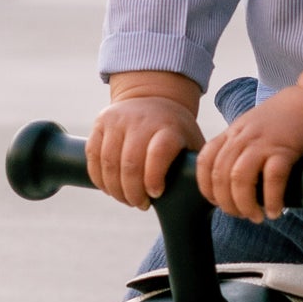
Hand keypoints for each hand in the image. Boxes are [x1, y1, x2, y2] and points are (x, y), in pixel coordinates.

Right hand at [87, 93, 203, 209]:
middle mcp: (141, 121)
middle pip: (129, 164)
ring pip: (108, 163)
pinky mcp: (100, 123)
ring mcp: (118, 120)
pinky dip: (99, 178)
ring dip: (115, 190)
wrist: (153, 97)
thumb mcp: (192, 142)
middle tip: (141, 204)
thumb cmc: (176, 131)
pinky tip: (110, 188)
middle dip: (133, 193)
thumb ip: (198, 165)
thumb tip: (209, 194)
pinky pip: (93, 156)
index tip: (156, 194)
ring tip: (127, 199)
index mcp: (168, 127)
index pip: (157, 154)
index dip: (153, 179)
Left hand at [196, 88, 302, 222]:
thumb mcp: (253, 128)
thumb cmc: (286, 121)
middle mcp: (243, 137)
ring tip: (256, 216)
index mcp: (232, 133)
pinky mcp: (286, 149)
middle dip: (227, 203)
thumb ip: (239, 148)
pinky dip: (272, 199)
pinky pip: (272, 178)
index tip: (218, 203)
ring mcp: (263, 142)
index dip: (207, 188)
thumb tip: (231, 183)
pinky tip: (275, 211)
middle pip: (221, 176)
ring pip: (239, 178)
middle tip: (242, 215)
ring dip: (244, 204)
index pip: (205, 162)